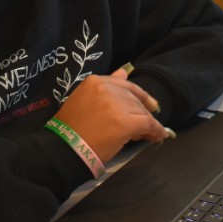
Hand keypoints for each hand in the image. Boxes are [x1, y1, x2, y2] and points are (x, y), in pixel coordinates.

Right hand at [53, 67, 169, 162]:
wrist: (64, 150)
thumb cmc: (71, 129)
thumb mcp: (85, 100)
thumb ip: (107, 85)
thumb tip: (124, 72)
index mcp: (95, 81)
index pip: (125, 85)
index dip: (140, 96)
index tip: (150, 105)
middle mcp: (106, 89)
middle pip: (134, 99)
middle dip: (141, 113)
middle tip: (144, 127)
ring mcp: (116, 105)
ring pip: (141, 112)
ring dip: (147, 124)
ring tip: (146, 135)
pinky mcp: (124, 122)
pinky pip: (148, 124)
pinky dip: (155, 131)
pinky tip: (159, 136)